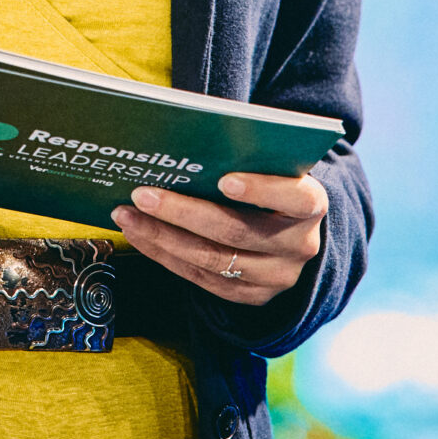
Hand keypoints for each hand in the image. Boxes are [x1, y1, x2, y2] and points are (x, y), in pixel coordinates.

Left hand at [110, 172, 327, 304]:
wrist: (291, 232)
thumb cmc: (270, 184)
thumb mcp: (272, 169)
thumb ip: (246, 157)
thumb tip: (183, 142)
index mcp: (311, 205)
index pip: (296, 198)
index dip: (262, 190)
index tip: (225, 179)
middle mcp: (299, 245)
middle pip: (236, 231)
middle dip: (183, 212)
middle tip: (142, 194)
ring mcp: (276, 277)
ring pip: (212, 259)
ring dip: (162, 236)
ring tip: (126, 214)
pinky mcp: (251, 297)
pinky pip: (201, 278)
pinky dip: (164, 254)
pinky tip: (139, 233)